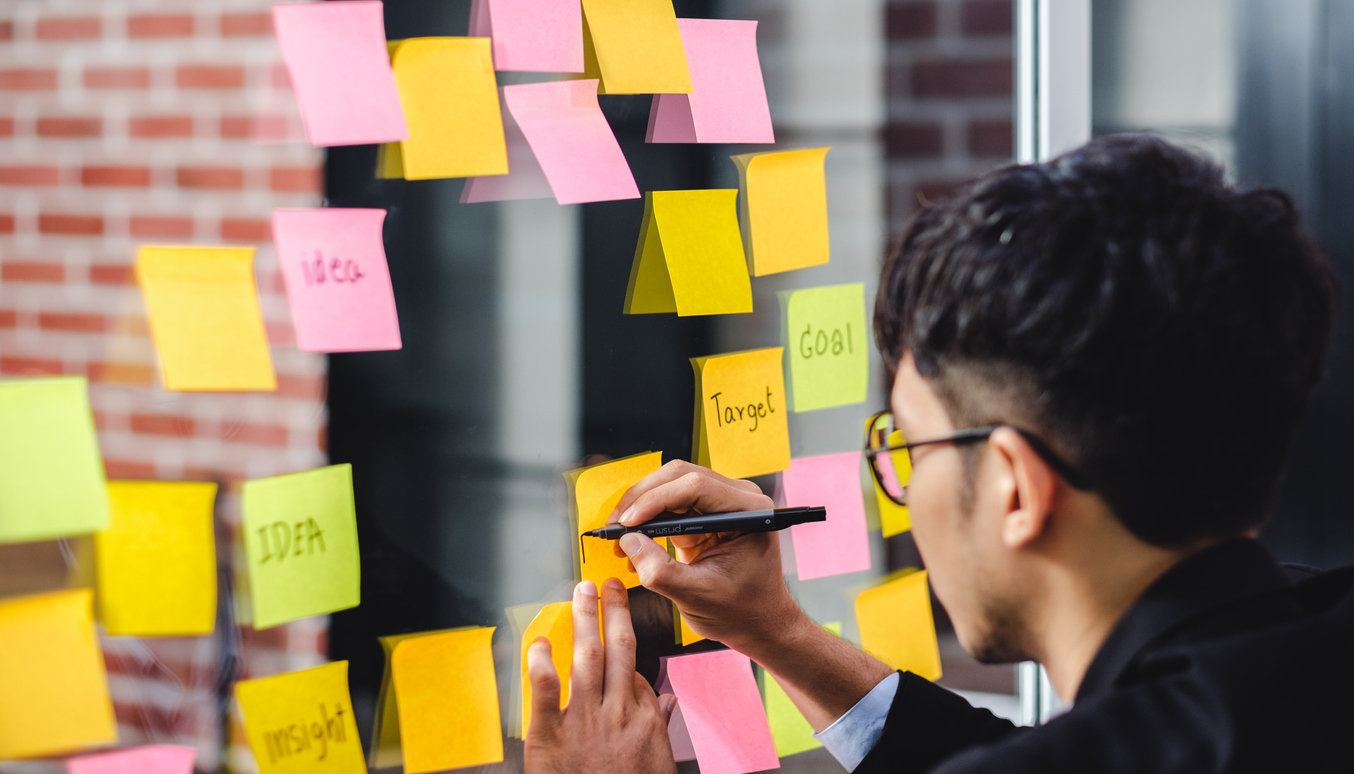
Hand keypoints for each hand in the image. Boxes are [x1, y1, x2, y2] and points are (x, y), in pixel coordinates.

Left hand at [524, 579, 677, 773]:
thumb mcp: (657, 762)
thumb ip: (658, 725)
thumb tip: (664, 700)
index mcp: (642, 721)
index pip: (635, 671)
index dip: (625, 650)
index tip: (618, 629)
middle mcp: (615, 713)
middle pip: (617, 649)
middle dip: (613, 611)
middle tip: (608, 584)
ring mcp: (583, 722)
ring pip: (586, 659)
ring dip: (583, 621)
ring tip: (580, 593)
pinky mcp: (550, 737)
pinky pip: (545, 694)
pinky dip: (541, 665)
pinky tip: (540, 642)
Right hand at [607, 461, 805, 656]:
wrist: (757, 622)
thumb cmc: (741, 610)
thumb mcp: (698, 596)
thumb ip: (661, 572)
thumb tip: (629, 543)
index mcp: (749, 512)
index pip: (697, 486)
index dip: (656, 499)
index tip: (628, 522)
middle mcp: (738, 499)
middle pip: (680, 477)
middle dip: (642, 499)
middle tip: (615, 526)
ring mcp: (720, 503)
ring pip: (670, 485)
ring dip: (641, 508)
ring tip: (619, 538)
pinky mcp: (704, 514)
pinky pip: (669, 504)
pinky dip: (647, 520)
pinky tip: (633, 542)